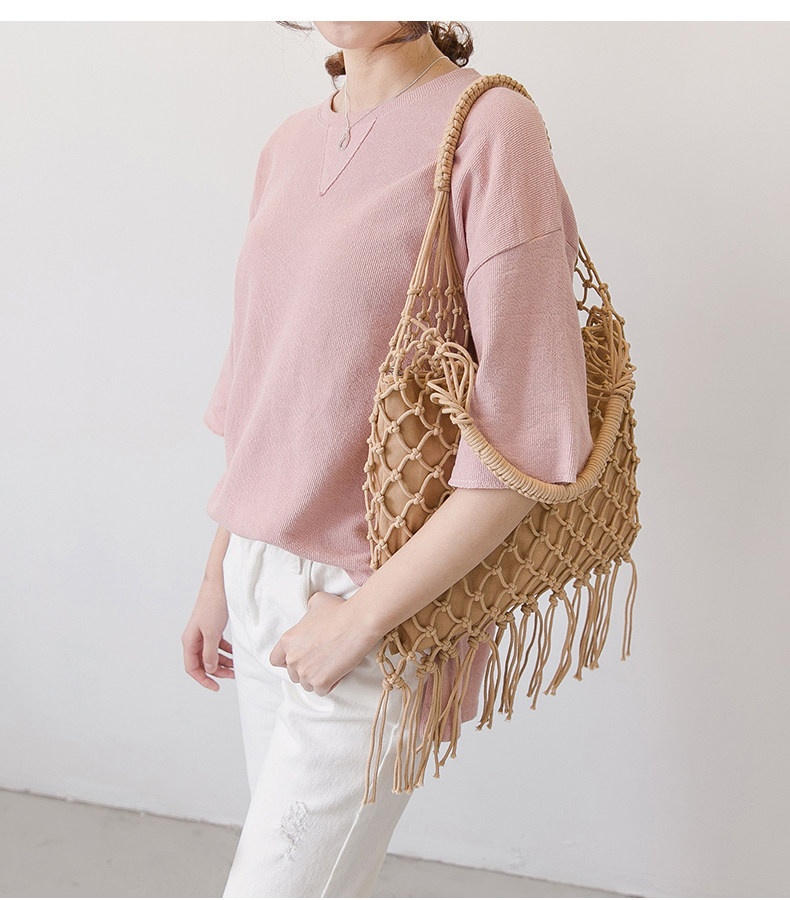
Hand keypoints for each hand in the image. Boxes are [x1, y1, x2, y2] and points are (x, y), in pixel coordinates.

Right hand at [182, 574, 234, 691]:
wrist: (220, 584)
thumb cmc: (213, 605)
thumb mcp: (212, 633)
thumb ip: (209, 653)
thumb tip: (208, 669)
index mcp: (189, 640)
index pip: (192, 667)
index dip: (203, 679)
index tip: (215, 687)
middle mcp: (194, 638)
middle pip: (202, 662)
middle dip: (216, 671)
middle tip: (232, 676)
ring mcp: (203, 632)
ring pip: (211, 654)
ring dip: (222, 661)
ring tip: (236, 666)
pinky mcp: (212, 626)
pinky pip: (217, 644)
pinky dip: (225, 651)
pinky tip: (235, 653)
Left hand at [269, 591, 380, 695]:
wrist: (357, 622)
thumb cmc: (339, 610)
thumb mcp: (317, 601)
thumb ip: (308, 611)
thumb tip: (310, 613)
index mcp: (287, 640)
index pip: (275, 660)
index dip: (287, 660)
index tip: (300, 658)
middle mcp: (292, 658)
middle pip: (293, 674)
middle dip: (306, 669)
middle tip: (322, 660)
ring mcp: (305, 672)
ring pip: (307, 684)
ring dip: (317, 678)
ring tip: (331, 665)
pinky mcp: (320, 681)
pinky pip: (321, 691)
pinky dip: (330, 684)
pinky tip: (338, 671)